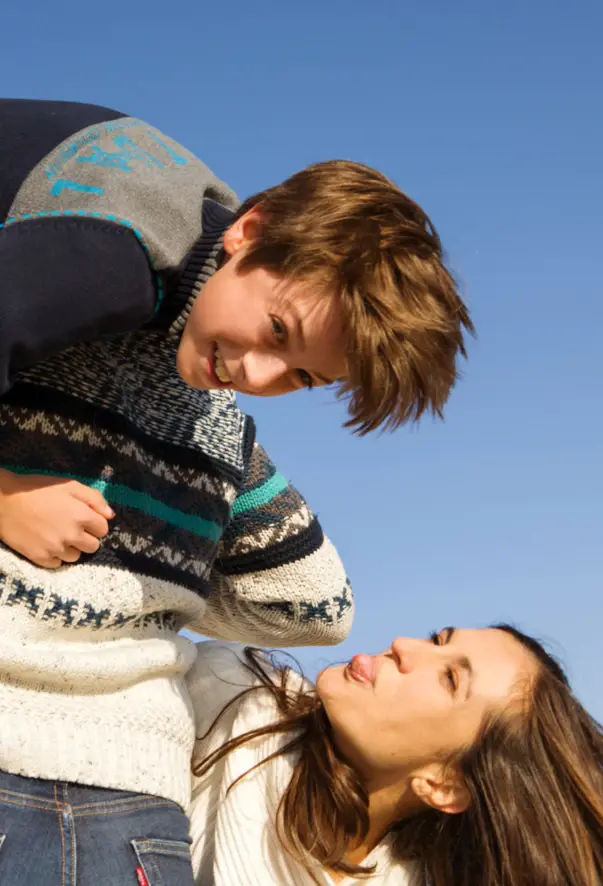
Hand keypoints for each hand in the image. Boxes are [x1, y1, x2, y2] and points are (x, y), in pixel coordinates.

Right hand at [0, 469, 114, 568]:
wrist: (4, 500)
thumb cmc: (38, 489)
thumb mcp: (69, 485)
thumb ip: (94, 498)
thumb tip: (110, 515)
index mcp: (81, 516)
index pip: (103, 530)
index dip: (95, 524)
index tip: (85, 520)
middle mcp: (71, 535)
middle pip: (93, 547)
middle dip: (87, 538)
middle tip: (73, 529)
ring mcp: (55, 548)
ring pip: (76, 557)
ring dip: (71, 548)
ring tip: (58, 535)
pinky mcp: (40, 558)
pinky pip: (57, 564)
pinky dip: (55, 556)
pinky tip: (47, 543)